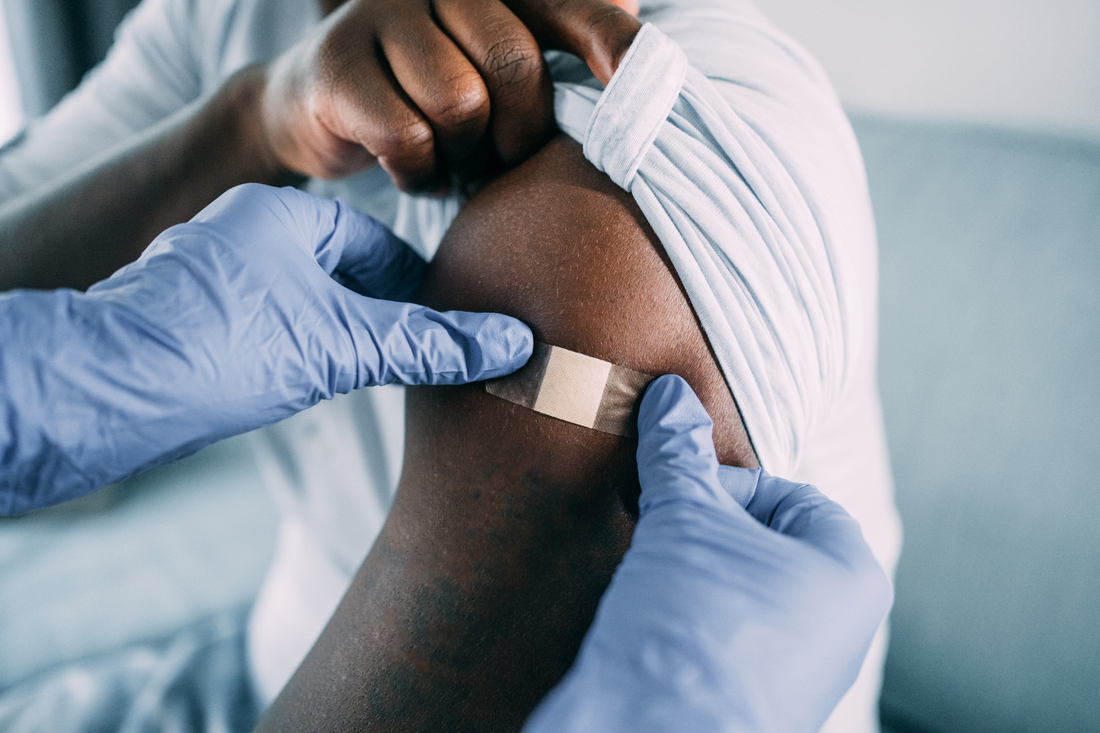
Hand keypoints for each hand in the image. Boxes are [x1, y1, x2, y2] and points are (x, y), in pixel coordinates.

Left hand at [0, 184, 531, 513]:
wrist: (111, 394)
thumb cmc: (223, 349)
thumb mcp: (343, 344)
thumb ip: (428, 345)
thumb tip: (513, 345)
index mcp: (282, 214)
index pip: (378, 244)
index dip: (420, 289)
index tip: (450, 325)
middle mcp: (248, 234)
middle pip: (346, 275)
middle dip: (385, 316)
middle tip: (425, 356)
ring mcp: (220, 279)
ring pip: (311, 304)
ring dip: (348, 337)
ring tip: (380, 376)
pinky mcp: (201, 322)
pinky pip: (277, 327)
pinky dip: (308, 351)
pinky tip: (322, 384)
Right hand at [259, 0, 641, 189]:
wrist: (316, 109)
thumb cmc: (428, 99)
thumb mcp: (497, 79)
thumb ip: (557, 62)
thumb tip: (641, 64)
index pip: (570, 2)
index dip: (614, 42)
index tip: (646, 86)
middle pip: (512, 61)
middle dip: (518, 130)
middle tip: (502, 157)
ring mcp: (379, 13)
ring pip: (457, 101)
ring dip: (461, 154)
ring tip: (449, 158)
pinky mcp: (334, 62)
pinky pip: (407, 134)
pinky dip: (418, 171)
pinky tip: (411, 168)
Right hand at [523, 375, 891, 732]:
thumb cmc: (697, 634)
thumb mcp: (684, 520)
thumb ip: (678, 455)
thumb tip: (668, 396)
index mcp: (851, 576)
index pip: (792, 495)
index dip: (727, 484)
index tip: (679, 497)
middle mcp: (835, 629)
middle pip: (762, 541)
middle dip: (703, 527)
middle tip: (659, 529)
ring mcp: (792, 675)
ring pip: (737, 591)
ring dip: (688, 573)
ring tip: (649, 577)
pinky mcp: (746, 703)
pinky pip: (717, 638)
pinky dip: (681, 619)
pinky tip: (646, 621)